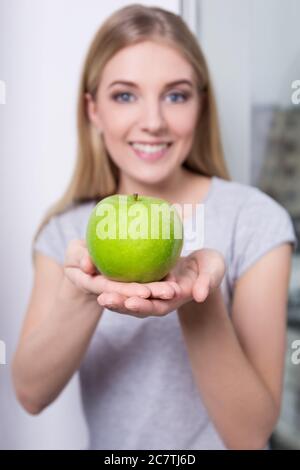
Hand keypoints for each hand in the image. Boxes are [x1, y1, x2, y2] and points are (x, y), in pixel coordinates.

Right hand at [63, 239, 179, 301]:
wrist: (86, 260)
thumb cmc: (78, 255)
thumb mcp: (73, 254)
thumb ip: (79, 256)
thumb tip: (87, 265)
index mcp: (98, 287)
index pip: (115, 291)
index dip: (129, 293)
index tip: (144, 292)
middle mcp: (115, 292)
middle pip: (135, 296)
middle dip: (152, 295)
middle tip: (169, 291)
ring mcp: (126, 288)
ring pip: (145, 292)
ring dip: (160, 292)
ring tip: (175, 289)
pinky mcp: (135, 282)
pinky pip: (149, 280)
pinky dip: (160, 279)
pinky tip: (174, 277)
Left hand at [97, 249, 225, 316]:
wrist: (202, 266)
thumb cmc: (209, 267)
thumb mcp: (213, 271)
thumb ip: (208, 282)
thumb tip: (200, 294)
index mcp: (173, 299)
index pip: (156, 306)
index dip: (144, 306)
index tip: (131, 302)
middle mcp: (157, 299)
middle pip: (136, 305)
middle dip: (120, 304)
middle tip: (103, 298)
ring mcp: (149, 292)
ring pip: (127, 296)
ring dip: (112, 295)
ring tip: (95, 289)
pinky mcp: (143, 282)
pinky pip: (126, 283)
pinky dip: (113, 280)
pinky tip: (97, 271)